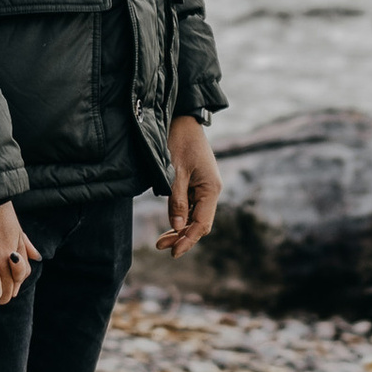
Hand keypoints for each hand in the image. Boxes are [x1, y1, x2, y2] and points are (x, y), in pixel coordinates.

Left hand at [157, 116, 221, 255]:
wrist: (182, 118)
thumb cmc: (179, 140)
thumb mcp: (175, 171)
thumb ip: (177, 199)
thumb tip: (178, 227)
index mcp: (211, 189)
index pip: (201, 224)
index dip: (188, 240)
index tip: (173, 252)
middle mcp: (211, 190)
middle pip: (199, 223)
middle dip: (182, 237)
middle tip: (161, 246)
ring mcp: (204, 187)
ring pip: (194, 216)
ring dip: (179, 228)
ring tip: (161, 239)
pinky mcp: (196, 183)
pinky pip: (190, 206)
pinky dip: (180, 216)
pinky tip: (170, 223)